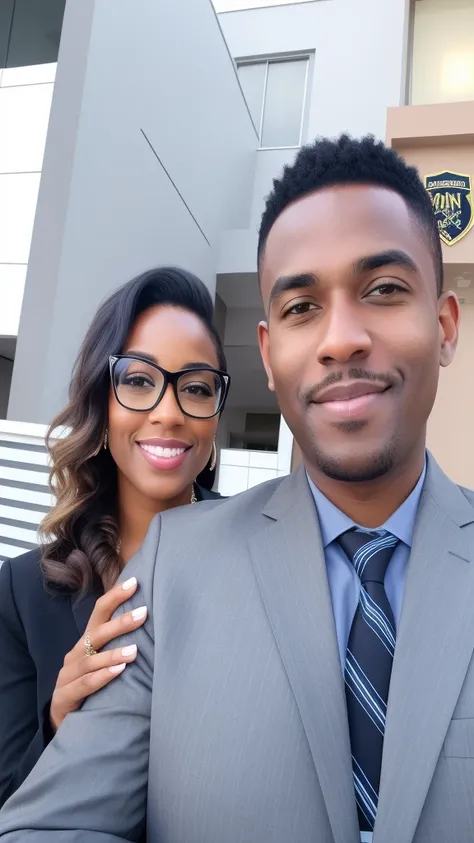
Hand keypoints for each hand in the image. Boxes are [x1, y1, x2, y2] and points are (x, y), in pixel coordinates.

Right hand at [49, 576, 146, 730]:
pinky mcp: (65, 696)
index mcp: (86, 641)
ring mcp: (68, 674)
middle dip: (120, 622)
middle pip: (96, 632)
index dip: (115, 596)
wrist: (64, 718)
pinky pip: (85, 684)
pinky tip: (119, 671)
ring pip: (91, 660)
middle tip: (143, 613)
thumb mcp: (103, 660)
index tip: (135, 582)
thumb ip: (120, 642)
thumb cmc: (90, 683)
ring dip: (113, 653)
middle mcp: (76, 654)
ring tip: (135, 650)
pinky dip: (102, 677)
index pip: (99, 612)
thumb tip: (150, 618)